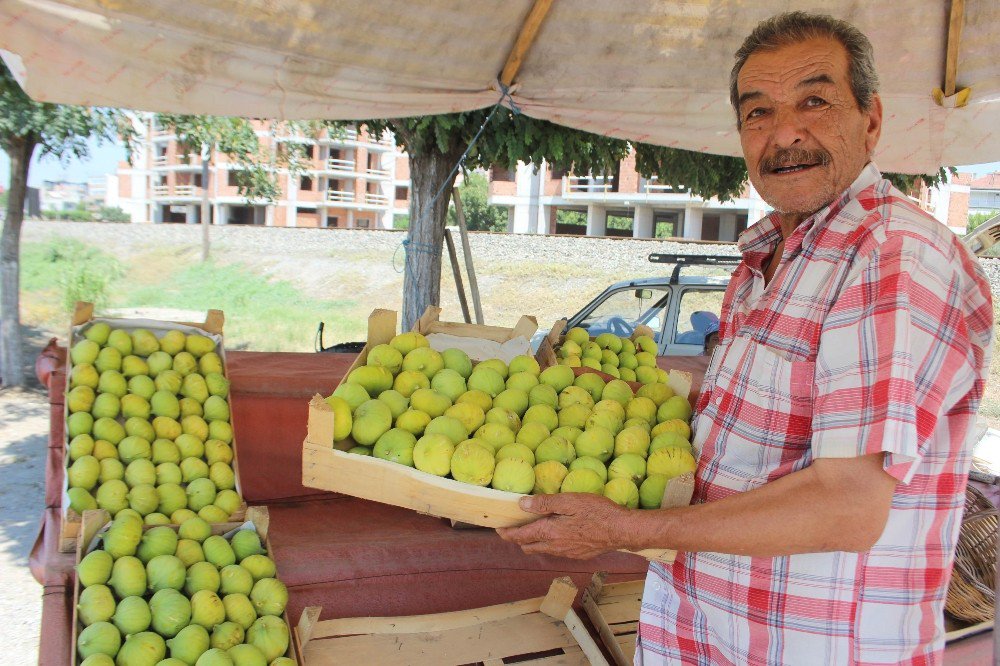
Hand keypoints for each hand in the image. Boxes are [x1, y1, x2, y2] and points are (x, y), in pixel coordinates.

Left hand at [497, 493, 630, 558]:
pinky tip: (556, 534)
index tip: (498, 529)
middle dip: (518, 539)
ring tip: (532, 530)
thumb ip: (544, 503)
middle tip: (514, 528)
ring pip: (542, 551)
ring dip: (533, 542)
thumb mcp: (569, 501)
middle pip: (528, 547)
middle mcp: (555, 546)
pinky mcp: (577, 555)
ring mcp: (567, 553)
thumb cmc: (597, 512)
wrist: (621, 531)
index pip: (521, 536)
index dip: (507, 533)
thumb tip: (522, 504)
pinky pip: (556, 552)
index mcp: (550, 532)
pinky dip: (549, 544)